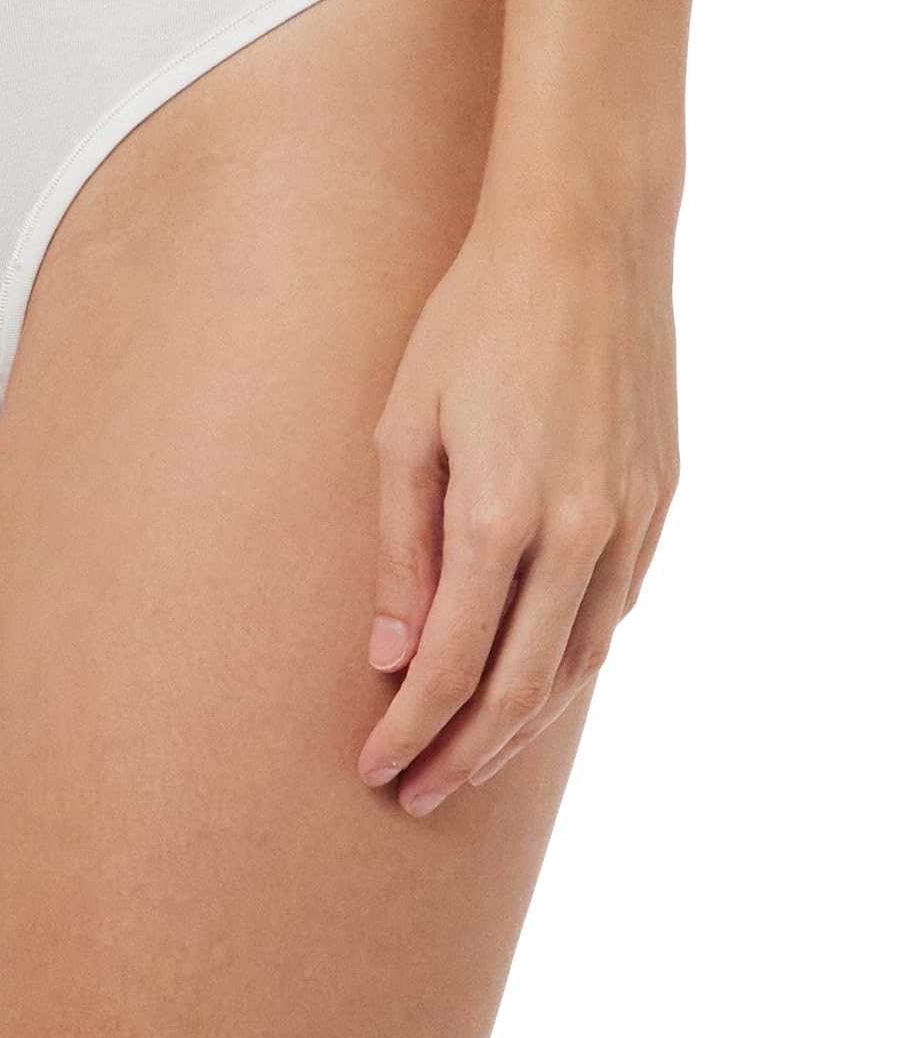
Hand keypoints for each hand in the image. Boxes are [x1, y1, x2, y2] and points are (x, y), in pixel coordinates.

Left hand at [356, 200, 678, 816]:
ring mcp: (633, 521)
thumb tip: (387, 652)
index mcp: (500, 515)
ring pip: (578, 662)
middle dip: (462, 753)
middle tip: (416, 794)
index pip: (448, 664)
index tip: (375, 770)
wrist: (584, 243)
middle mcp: (579, 534)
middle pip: (518, 687)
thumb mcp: (403, 426)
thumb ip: (399, 547)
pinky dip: (571, 660)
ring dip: (521, 722)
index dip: (408, 730)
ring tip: (471, 757)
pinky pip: (615, 610)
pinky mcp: (662, 500)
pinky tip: (535, 675)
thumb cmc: (470, 322)